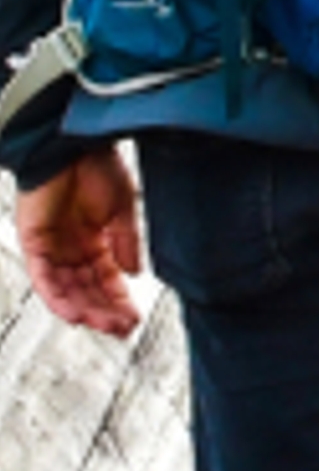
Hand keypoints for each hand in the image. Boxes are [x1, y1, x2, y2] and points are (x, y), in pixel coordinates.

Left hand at [18, 149, 142, 341]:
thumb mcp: (123, 209)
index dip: (119, 300)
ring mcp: (51, 245)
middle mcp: (70, 246)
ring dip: (85, 310)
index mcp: (94, 238)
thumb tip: (134, 273)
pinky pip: (44, 279)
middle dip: (104, 311)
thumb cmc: (97, 164)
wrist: (73, 142)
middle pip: (86, 290)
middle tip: (122, 329)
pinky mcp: (34, 242)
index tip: (132, 318)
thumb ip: (127, 243)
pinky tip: (75, 314)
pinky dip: (58, 298)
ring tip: (105, 326)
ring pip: (66, 290)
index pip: (106, 279)